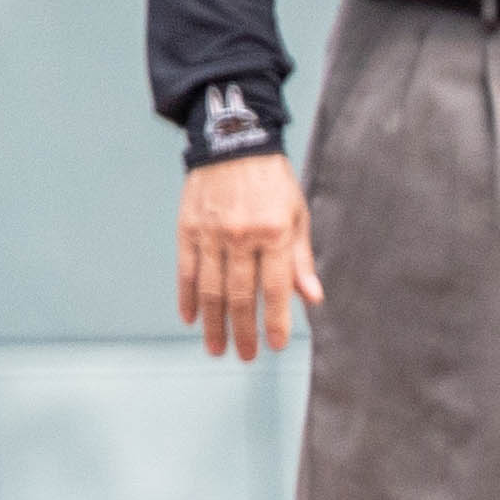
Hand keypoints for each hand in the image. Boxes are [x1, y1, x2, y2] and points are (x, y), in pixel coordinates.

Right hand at [177, 153, 320, 360]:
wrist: (234, 142)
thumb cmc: (273, 182)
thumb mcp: (298, 215)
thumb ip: (301, 259)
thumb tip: (312, 298)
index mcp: (274, 233)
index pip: (276, 288)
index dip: (277, 321)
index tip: (276, 345)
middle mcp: (241, 236)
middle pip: (240, 295)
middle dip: (243, 331)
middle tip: (246, 356)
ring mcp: (210, 234)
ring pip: (211, 290)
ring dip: (214, 324)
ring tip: (217, 348)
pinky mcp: (187, 229)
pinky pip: (186, 272)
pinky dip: (188, 298)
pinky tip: (192, 319)